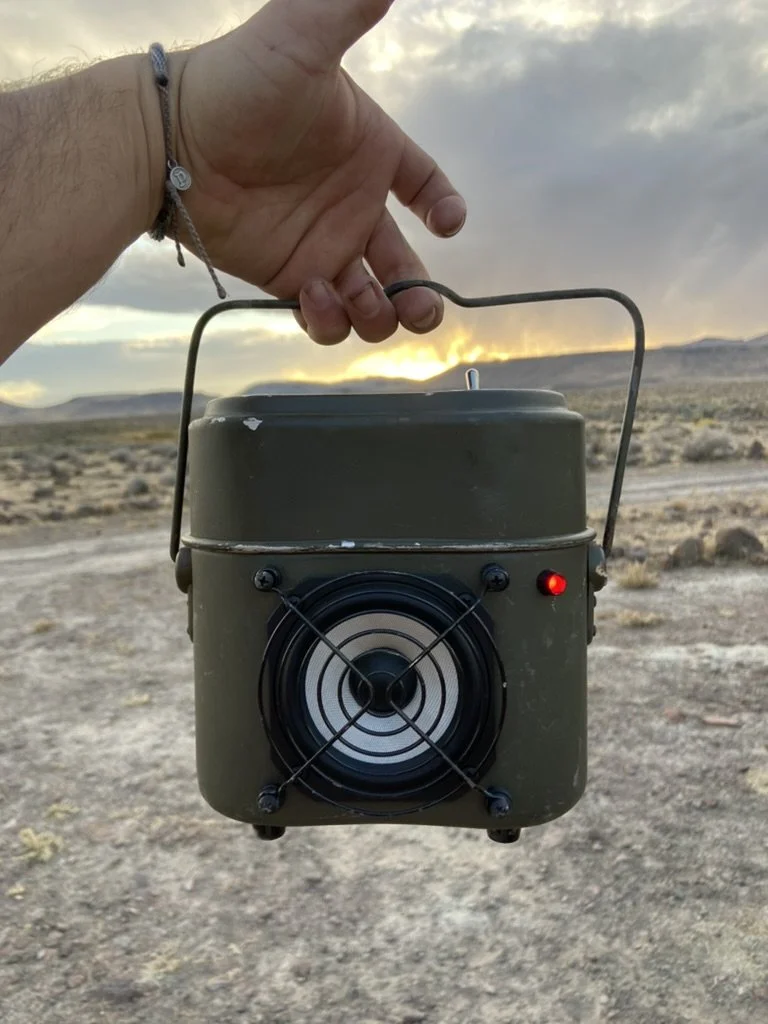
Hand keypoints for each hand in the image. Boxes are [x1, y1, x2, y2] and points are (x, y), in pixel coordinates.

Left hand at [165, 0, 466, 344]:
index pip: (426, 186)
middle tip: (419, 308)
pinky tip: (314, 293)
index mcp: (371, 154)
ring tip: (359, 298)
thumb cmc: (238, 85)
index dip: (444, 207)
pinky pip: (325, 316)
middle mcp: (353, 206)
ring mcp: (323, 246)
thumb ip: (348, 9)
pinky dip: (329, 319)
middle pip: (406, 265)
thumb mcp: (300, 40)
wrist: (171, 139)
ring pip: (372, 302)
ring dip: (379, 314)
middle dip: (420, 295)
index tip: (447, 222)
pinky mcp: (290, 278)